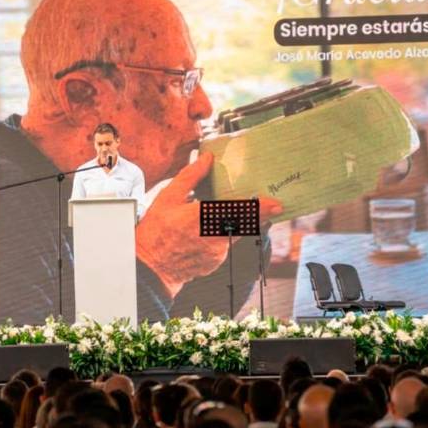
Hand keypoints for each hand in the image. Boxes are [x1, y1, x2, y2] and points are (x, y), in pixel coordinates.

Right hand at [136, 151, 281, 297]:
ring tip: (224, 217)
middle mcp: (217, 238)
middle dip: (255, 215)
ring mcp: (218, 254)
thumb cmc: (156, 232)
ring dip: (235, 226)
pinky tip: (207, 234)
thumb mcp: (168, 198)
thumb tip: (206, 159)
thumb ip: (190, 177)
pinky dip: (222, 238)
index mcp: (206, 218)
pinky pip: (225, 247)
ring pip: (236, 235)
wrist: (151, 268)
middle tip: (267, 206)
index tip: (276, 204)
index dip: (261, 208)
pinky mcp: (216, 263)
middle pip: (245, 224)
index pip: (242, 212)